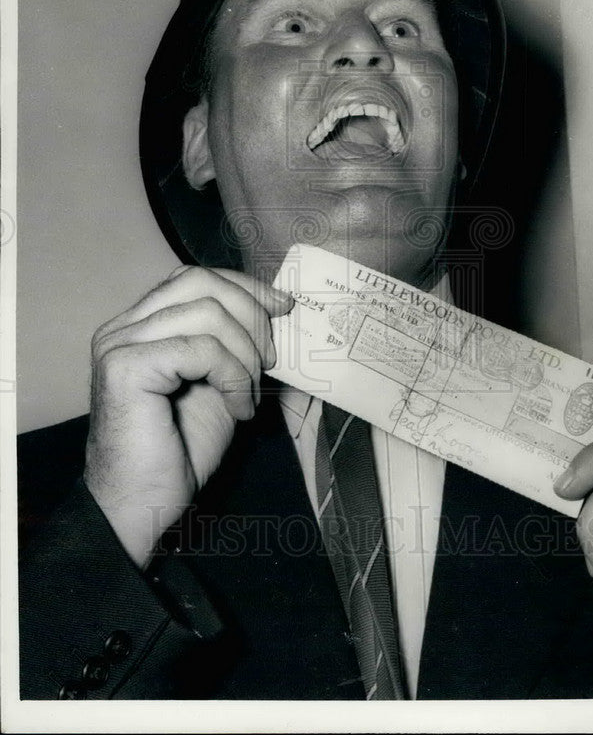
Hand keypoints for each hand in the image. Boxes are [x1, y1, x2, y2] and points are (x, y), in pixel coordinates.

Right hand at [84, 265, 292, 569]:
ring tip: (248, 394)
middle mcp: (122, 327)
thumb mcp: (219, 382)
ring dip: (245, 354)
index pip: (195, 277)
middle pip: (200, 281)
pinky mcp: (125, 367)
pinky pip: (201, 348)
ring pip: (207, 312)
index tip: (283, 308)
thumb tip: (275, 309)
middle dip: (251, 314)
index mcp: (140, 325)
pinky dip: (233, 376)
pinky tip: (237, 409)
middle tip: (271, 361)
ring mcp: (119, 344)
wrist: (141, 507)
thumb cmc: (179, 451)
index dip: (244, 287)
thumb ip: (232, 343)